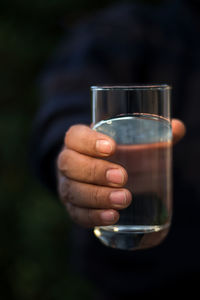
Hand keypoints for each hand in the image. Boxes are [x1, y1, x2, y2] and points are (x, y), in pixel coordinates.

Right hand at [57, 119, 185, 227]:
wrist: (94, 173)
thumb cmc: (114, 154)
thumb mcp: (127, 142)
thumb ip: (152, 135)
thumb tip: (178, 128)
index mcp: (77, 141)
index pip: (74, 136)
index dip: (88, 141)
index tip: (112, 147)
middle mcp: (67, 162)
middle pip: (70, 164)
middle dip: (96, 171)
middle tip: (122, 177)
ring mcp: (67, 186)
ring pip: (72, 191)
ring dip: (97, 197)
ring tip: (124, 200)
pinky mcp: (72, 207)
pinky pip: (76, 214)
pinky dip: (93, 216)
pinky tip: (112, 217)